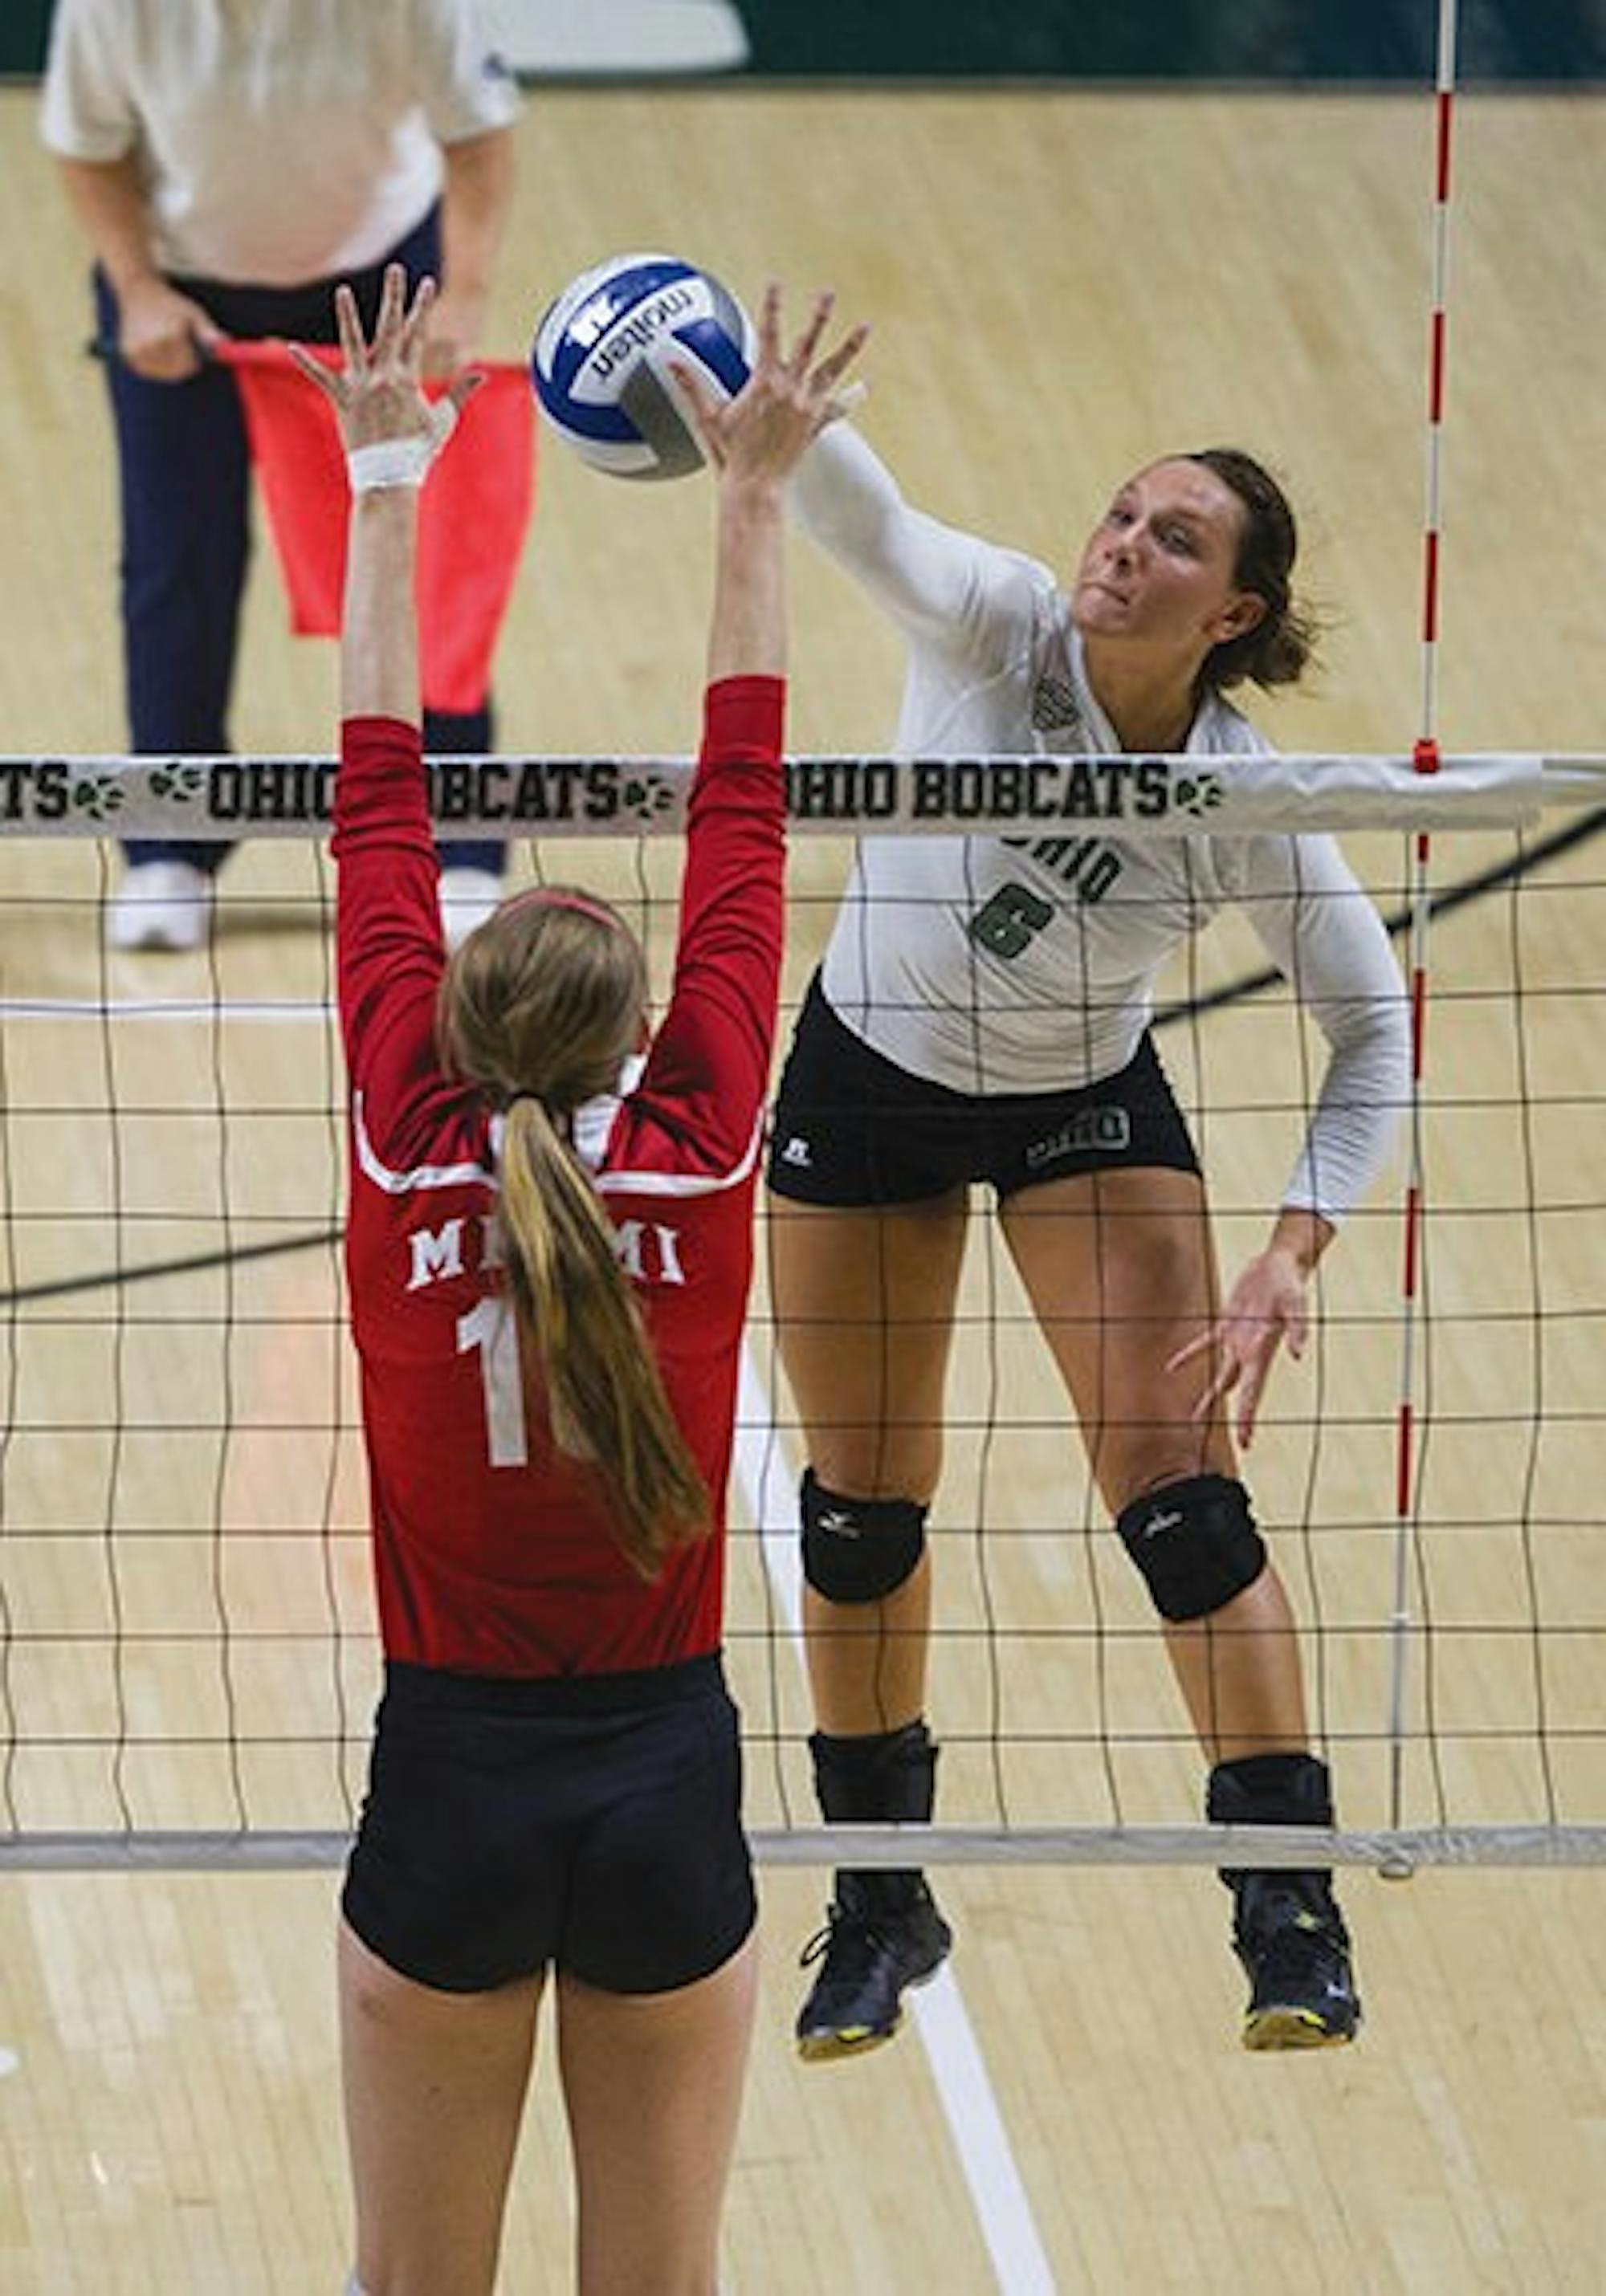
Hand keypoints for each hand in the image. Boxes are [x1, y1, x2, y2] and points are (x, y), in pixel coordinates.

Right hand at [117, 277, 224, 380]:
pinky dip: (155, 364)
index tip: (188, 341)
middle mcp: (152, 345)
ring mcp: (137, 351)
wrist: (138, 290)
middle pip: (177, 373)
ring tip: (163, 340)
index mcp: (169, 336)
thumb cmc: (172, 303)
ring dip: (168, 364)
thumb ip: (209, 331)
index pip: (190, 366)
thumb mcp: (194, 313)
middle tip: (175, 341)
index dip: (194, 357)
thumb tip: (225, 344)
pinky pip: (149, 370)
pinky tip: (152, 345)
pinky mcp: (128, 354)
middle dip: (182, 362)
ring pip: (163, 374)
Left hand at [288, 263, 480, 455]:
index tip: (428, 284)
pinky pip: (321, 378)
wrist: (389, 477)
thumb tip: (482, 374)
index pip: (418, 335)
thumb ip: (460, 393)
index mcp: (408, 379)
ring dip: (348, 316)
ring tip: (342, 292)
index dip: (424, 308)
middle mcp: (383, 376)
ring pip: (352, 344)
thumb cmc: (418, 452)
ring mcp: (361, 387)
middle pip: (390, 329)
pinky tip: (290, 346)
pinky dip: (306, 363)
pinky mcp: (341, 400)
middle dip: (394, 297)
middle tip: (395, 270)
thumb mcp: (443, 421)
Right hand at [673, 283, 867, 491]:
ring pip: (833, 370)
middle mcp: (791, 390)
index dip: (772, 306)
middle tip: (827, 294)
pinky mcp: (816, 425)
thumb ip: (691, 386)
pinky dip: (848, 398)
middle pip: (808, 344)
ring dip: (849, 347)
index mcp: (766, 382)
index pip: (769, 334)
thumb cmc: (731, 455)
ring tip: (864, 327)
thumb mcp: (709, 417)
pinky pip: (836, 408)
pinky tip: (861, 387)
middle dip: (818, 316)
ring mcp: (807, 407)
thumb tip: (669, 363)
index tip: (775, 285)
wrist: (756, 487)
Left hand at [1166, 1245, 1310, 1449]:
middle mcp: (1250, 1353)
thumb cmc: (1291, 1285)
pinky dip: (1189, 1355)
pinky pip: (1204, 1344)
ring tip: (1196, 1417)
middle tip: (1241, 1445)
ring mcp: (1238, 1340)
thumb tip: (1299, 1355)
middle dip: (1240, 1419)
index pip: (1252, 1394)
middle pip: (1240, 1393)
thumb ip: (1299, 1330)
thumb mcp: (1297, 1305)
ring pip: (1221, 1376)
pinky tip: (1172, 1367)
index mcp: (1263, 1353)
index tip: (1246, 1443)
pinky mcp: (1227, 1324)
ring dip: (1210, 1397)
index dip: (1247, 1419)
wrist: (1281, 1266)